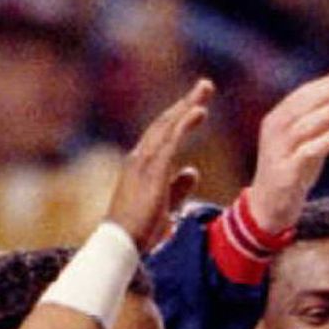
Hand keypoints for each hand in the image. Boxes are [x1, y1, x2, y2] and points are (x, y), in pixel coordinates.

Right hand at [107, 79, 213, 252]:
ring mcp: (144, 162)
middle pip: (165, 122)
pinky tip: (199, 111)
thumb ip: (178, 187)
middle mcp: (139, 157)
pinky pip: (170, 141)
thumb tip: (193, 170)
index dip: (180, 118)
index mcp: (141, 165)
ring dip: (187, 105)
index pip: (162, 135)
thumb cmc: (140, 229)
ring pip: (168, 126)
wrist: (122, 243)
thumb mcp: (165, 205)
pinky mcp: (152, 170)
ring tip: (206, 88)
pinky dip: (184, 124)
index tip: (197, 104)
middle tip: (205, 86)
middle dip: (185, 102)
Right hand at [247, 69, 328, 231]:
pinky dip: (325, 139)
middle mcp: (274, 133)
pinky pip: (307, 152)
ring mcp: (278, 152)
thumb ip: (318, 125)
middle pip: (301, 105)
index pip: (300, 96)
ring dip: (328, 111)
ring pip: (303, 125)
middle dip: (327, 91)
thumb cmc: (290, 172)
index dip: (324, 84)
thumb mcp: (305, 143)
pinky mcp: (286, 173)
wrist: (269, 207)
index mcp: (276, 121)